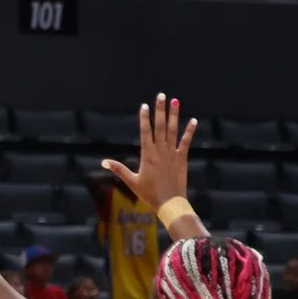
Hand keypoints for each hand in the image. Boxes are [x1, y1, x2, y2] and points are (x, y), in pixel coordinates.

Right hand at [101, 91, 196, 212]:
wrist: (169, 203)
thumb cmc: (149, 194)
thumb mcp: (131, 182)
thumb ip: (119, 169)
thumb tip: (104, 162)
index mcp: (147, 155)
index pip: (146, 132)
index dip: (145, 118)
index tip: (145, 106)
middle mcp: (160, 151)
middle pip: (160, 126)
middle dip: (160, 110)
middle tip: (161, 95)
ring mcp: (172, 154)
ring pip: (173, 130)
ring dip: (174, 115)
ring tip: (175, 101)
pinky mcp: (181, 159)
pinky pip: (186, 142)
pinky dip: (189, 131)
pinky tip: (193, 120)